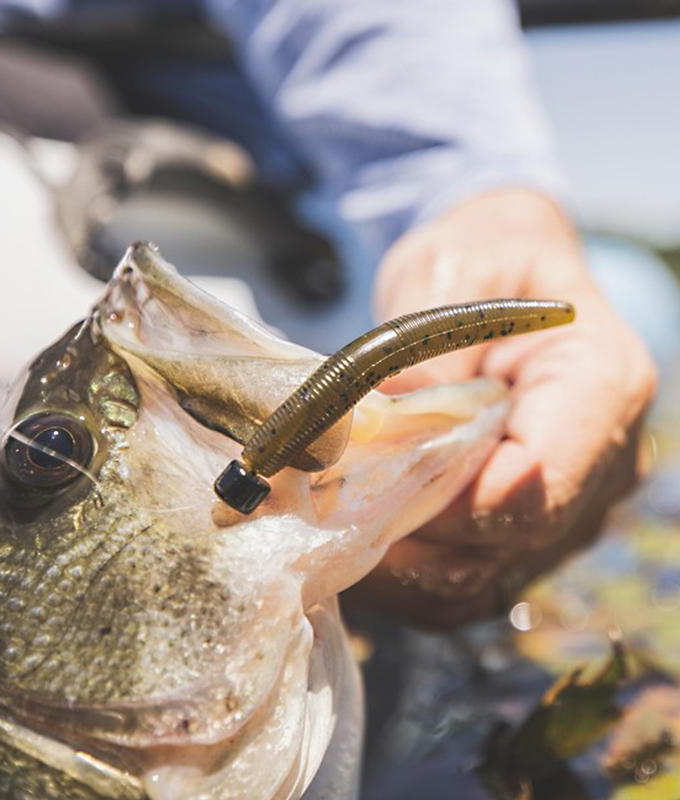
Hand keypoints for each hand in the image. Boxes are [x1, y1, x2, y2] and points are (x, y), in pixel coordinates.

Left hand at [344, 189, 657, 628]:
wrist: (503, 275)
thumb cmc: (486, 260)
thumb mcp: (452, 272)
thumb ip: (426, 347)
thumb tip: (380, 418)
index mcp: (600, 386)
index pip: (534, 486)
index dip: (443, 504)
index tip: (360, 491)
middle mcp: (602, 462)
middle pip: (505, 543)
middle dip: (408, 536)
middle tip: (319, 517)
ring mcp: (568, 506)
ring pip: (483, 578)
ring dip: (399, 570)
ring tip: (323, 536)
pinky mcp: (527, 529)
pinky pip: (468, 583)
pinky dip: (409, 578)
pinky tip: (354, 546)